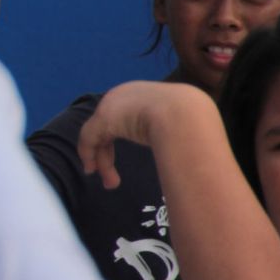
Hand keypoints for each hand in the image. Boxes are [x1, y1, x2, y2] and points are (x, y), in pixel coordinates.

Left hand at [78, 81, 211, 189]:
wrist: (184, 113)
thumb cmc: (190, 121)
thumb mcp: (179, 126)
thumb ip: (172, 133)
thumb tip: (178, 149)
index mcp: (144, 95)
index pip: (126, 118)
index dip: (123, 137)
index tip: (123, 158)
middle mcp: (124, 96)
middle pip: (109, 127)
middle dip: (107, 154)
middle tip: (113, 180)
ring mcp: (112, 106)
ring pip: (99, 135)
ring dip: (102, 161)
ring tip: (111, 185)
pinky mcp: (103, 117)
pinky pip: (89, 137)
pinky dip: (89, 154)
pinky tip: (92, 170)